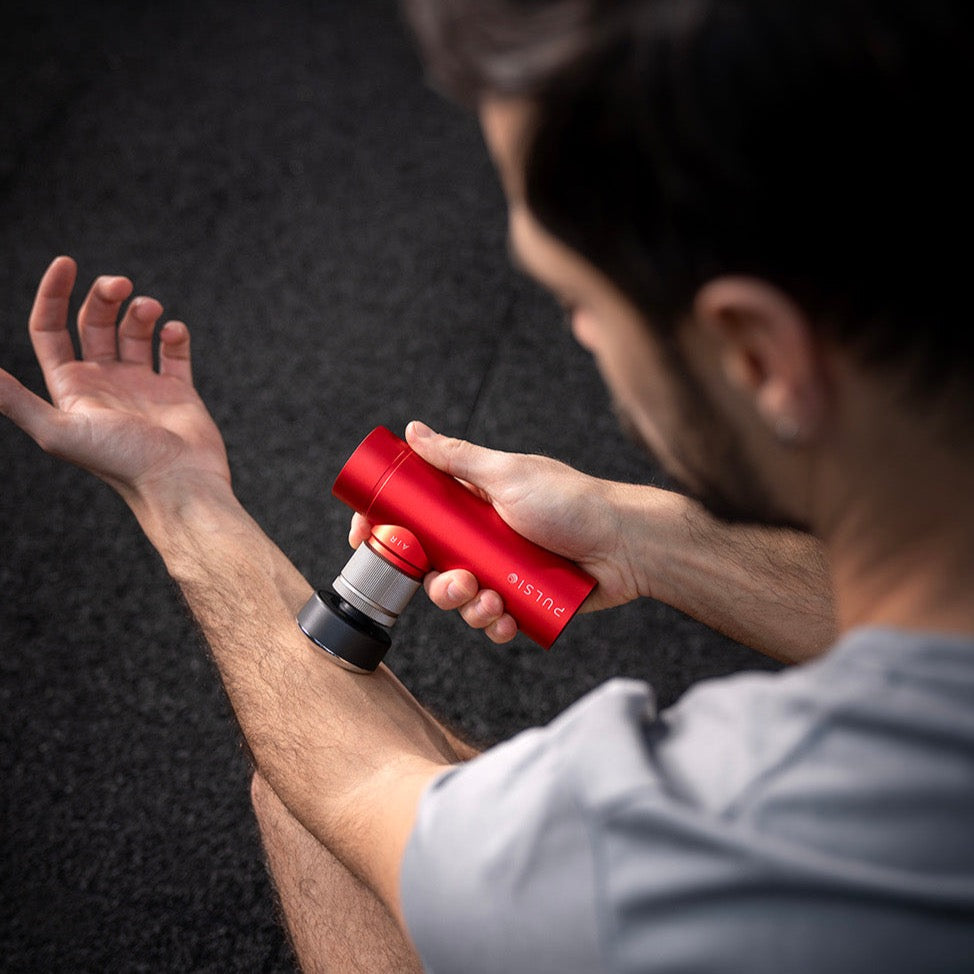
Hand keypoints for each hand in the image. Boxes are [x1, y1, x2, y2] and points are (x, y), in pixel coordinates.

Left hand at [0, 256, 229, 510]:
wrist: (177, 484)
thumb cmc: (120, 461)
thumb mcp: (57, 429)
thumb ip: (13, 401)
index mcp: (72, 388)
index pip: (51, 330)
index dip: (53, 294)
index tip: (66, 263)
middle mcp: (105, 383)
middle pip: (94, 323)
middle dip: (104, 297)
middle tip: (120, 285)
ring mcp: (143, 386)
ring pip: (135, 332)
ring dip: (140, 311)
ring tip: (150, 310)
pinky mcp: (178, 392)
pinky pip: (173, 352)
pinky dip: (174, 334)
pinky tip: (173, 332)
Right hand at [350, 422, 643, 642]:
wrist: (627, 544)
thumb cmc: (571, 501)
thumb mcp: (508, 475)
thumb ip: (458, 458)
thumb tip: (413, 431)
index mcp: (474, 504)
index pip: (417, 515)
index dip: (389, 529)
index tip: (366, 540)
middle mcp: (484, 537)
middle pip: (434, 566)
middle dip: (437, 583)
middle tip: (457, 581)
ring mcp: (504, 569)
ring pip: (462, 598)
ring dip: (466, 607)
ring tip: (491, 601)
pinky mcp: (525, 599)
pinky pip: (494, 620)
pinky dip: (494, 624)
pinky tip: (506, 619)